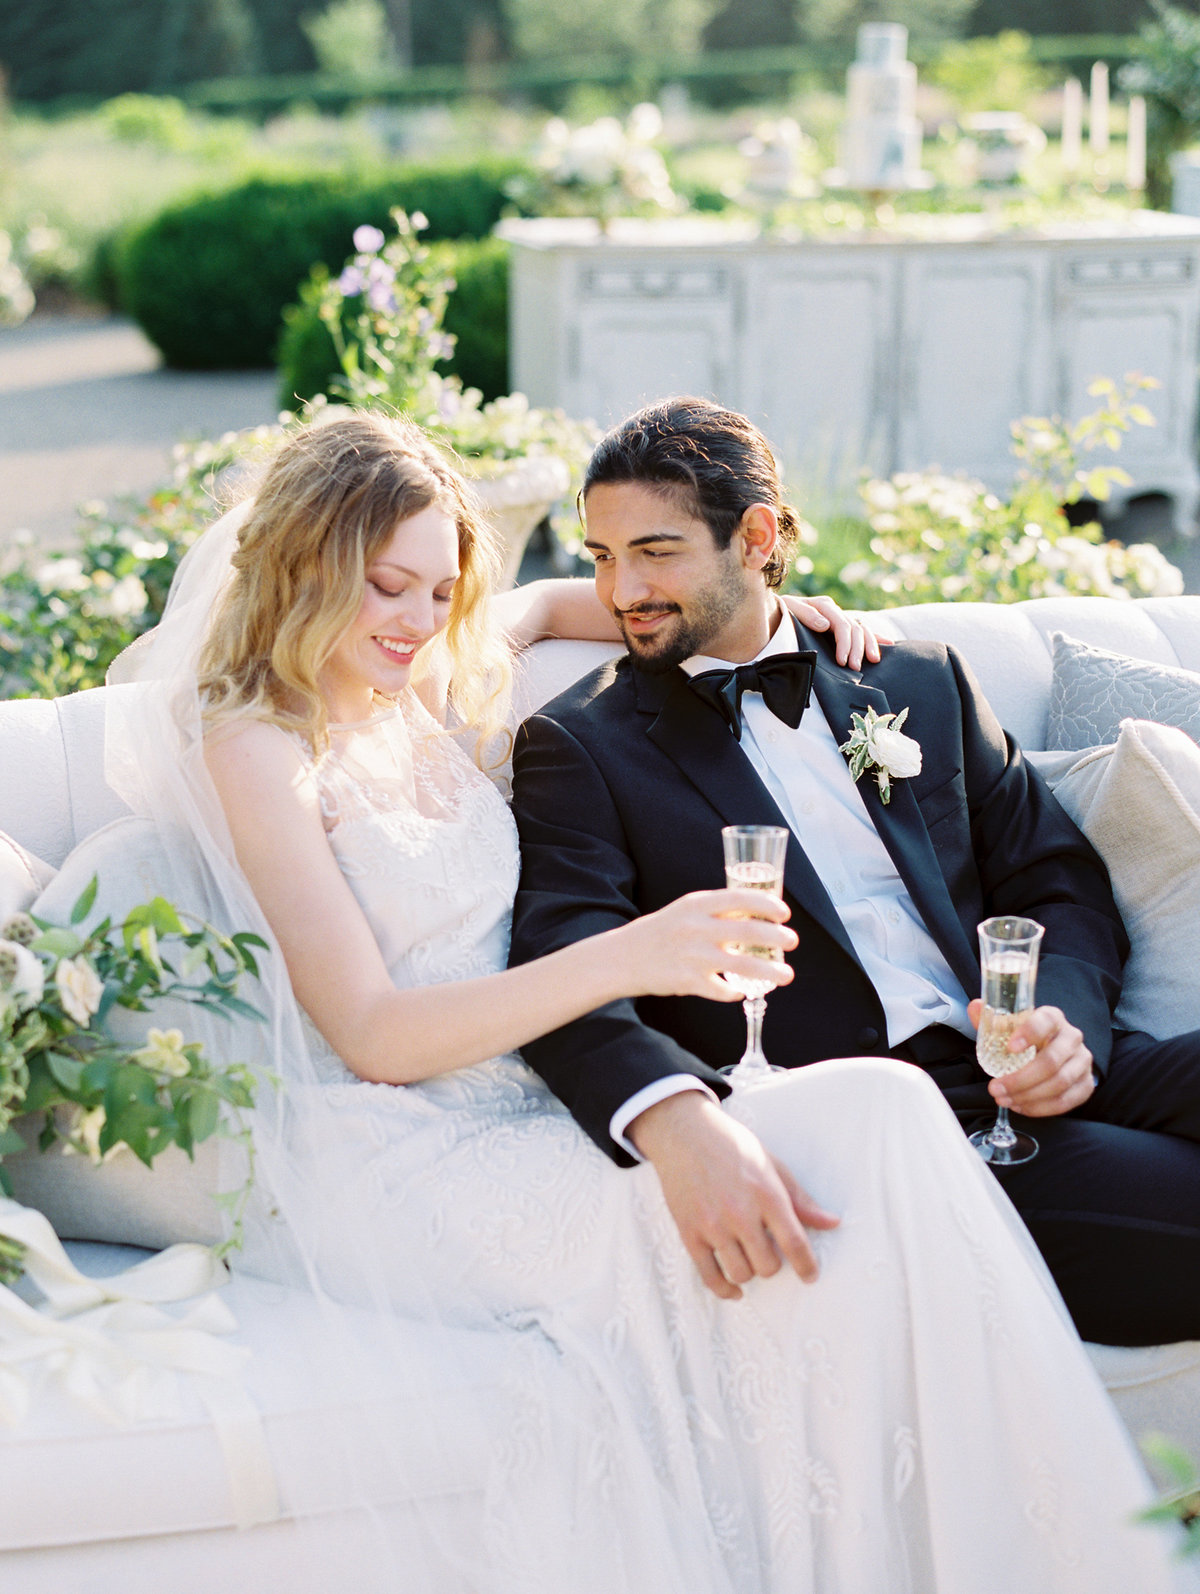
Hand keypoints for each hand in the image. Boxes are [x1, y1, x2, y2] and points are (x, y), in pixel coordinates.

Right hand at [613, 889, 796, 1002]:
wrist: (623, 957)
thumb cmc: (662, 931)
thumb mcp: (686, 910)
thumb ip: (717, 910)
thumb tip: (758, 914)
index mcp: (697, 904)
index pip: (740, 898)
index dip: (768, 905)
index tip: (785, 913)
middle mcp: (696, 928)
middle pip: (748, 931)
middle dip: (777, 937)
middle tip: (792, 941)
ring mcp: (692, 956)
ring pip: (742, 965)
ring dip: (770, 972)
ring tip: (787, 976)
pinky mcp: (688, 982)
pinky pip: (723, 990)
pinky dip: (736, 992)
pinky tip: (741, 991)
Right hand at [630, 1092, 839, 1298]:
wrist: (684, 1132)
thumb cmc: (731, 1145)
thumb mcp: (771, 1164)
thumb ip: (800, 1199)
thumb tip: (832, 1222)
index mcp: (766, 1193)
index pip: (794, 1242)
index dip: (807, 1266)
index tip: (810, 1275)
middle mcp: (739, 1212)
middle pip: (768, 1265)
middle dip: (773, 1264)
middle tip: (768, 1250)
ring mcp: (712, 1224)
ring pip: (741, 1273)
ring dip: (750, 1271)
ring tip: (748, 1256)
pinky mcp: (689, 1232)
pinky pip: (709, 1276)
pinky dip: (724, 1289)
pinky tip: (734, 1288)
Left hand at [782, 594, 887, 669]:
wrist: (774, 613)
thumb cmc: (780, 614)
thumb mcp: (789, 610)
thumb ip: (806, 615)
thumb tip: (826, 625)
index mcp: (823, 606)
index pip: (841, 625)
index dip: (845, 644)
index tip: (842, 662)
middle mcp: (834, 610)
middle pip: (854, 628)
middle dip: (857, 649)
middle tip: (855, 668)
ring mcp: (840, 617)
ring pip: (862, 628)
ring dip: (869, 645)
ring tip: (873, 661)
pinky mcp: (842, 625)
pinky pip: (863, 629)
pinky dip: (876, 636)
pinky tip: (889, 643)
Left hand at [968, 999, 1095, 1116]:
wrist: (1049, 1053)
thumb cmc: (1026, 1039)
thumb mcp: (1009, 1027)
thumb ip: (991, 1020)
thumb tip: (974, 1007)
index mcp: (1052, 1018)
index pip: (1045, 1021)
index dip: (1029, 1034)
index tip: (1010, 1047)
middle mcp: (1072, 1037)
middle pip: (1051, 1061)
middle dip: (1020, 1079)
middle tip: (995, 1088)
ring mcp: (1082, 1061)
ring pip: (1059, 1083)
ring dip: (1028, 1096)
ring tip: (1004, 1099)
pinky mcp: (1086, 1084)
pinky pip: (1066, 1101)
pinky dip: (1040, 1108)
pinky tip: (1021, 1106)